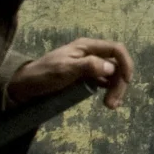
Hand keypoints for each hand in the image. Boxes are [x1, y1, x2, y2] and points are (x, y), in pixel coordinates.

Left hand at [10, 37, 133, 108]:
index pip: (116, 49)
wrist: (26, 86)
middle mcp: (91, 54)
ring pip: (113, 75)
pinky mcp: (86, 77)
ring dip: (116, 89)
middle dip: (119, 83)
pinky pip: (105, 82)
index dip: (126, 63)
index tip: (127, 81)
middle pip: (116, 64)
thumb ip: (88, 66)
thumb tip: (111, 68)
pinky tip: (107, 102)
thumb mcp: (65, 70)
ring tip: (110, 106)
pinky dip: (109, 91)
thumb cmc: (44, 75)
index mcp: (87, 46)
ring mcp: (89, 65)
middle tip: (112, 104)